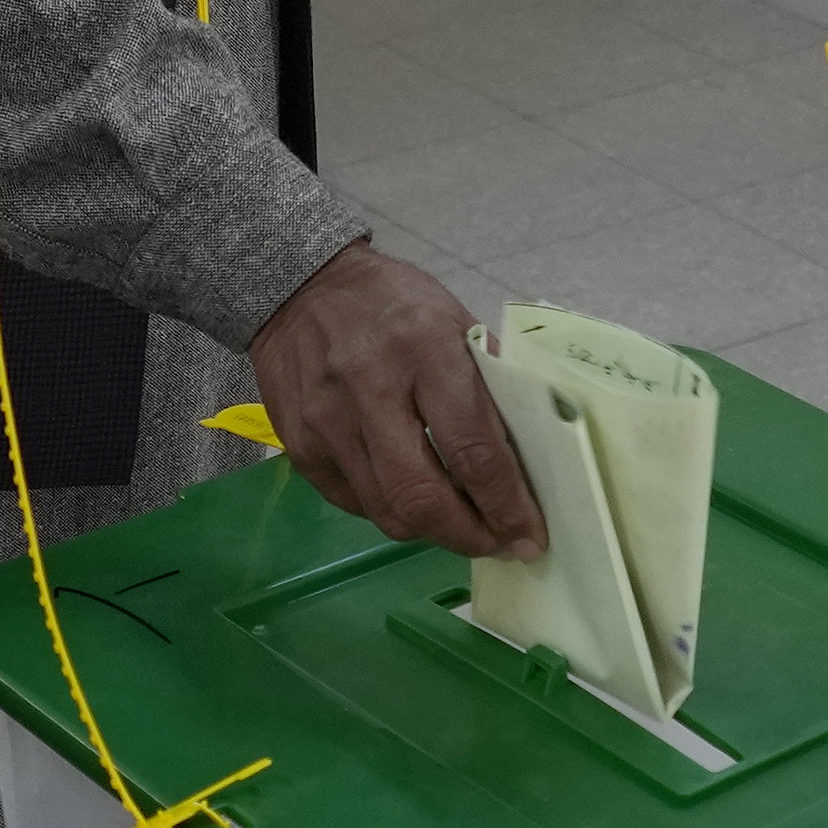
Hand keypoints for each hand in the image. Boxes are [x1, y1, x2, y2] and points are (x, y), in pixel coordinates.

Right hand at [246, 241, 545, 559]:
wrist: (300, 284)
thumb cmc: (392, 301)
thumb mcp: (453, 319)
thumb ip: (486, 383)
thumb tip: (525, 454)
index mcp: (425, 350)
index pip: (473, 449)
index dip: (506, 505)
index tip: (529, 536)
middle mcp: (371, 389)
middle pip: (424, 496)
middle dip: (469, 535)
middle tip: (496, 543)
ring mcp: (327, 422)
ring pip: (387, 511)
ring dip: (431, 531)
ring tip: (458, 524)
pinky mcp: (299, 445)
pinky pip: (354, 503)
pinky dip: (389, 510)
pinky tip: (409, 497)